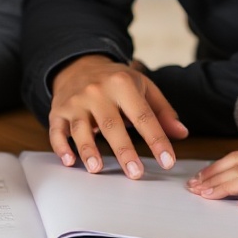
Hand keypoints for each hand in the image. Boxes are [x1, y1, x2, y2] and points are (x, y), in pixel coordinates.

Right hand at [47, 54, 187, 176]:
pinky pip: (56, 130)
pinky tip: (69, 161)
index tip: (167, 161)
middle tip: (135, 173)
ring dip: (88, 149)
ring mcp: (75, 101)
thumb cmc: (115, 81)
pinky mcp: (57, 111)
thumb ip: (162, 111)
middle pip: (111, 125)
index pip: (143, 116)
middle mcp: (97, 91)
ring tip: (97, 168)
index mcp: (122, 84)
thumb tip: (181, 133)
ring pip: (81, 128)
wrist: (79, 65)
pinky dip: (61, 146)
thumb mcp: (143, 87)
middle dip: (123, 150)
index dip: (156, 140)